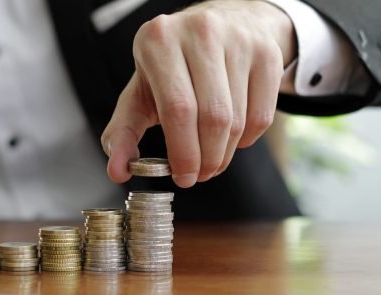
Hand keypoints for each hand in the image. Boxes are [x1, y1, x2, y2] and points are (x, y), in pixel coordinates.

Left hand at [101, 0, 296, 187]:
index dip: (183, 152)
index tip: (183, 177)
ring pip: (238, 120)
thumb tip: (117, 172)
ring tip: (212, 158)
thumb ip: (123, 132)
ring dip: (225, 154)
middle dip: (207, 159)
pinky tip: (232, 137)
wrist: (220, 26)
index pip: (178, 109)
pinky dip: (246, 140)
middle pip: (213, 117)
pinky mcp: (267, 53)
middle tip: (200, 175)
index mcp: (159, 41)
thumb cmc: (174, 67)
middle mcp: (200, 33)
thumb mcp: (140, 92)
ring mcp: (239, 40)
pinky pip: (262, 116)